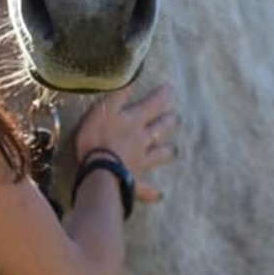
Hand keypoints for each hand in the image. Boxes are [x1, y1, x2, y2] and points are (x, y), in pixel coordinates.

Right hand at [73, 83, 179, 203]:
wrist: (99, 170)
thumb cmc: (97, 137)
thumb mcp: (104, 109)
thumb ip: (119, 95)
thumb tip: (132, 80)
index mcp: (135, 121)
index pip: (154, 104)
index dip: (162, 96)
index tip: (170, 88)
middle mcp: (143, 140)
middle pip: (161, 129)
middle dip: (169, 122)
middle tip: (176, 117)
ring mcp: (141, 161)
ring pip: (159, 155)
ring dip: (167, 151)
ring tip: (173, 150)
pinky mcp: (135, 180)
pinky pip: (146, 188)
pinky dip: (152, 192)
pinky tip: (159, 194)